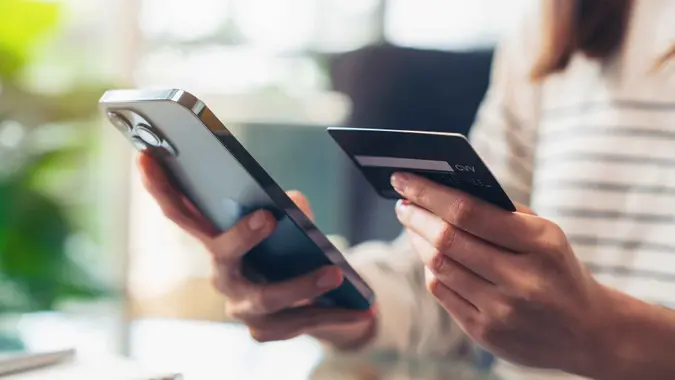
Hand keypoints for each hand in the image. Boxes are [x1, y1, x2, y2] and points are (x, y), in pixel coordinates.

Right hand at [136, 153, 375, 348]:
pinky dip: (334, 313)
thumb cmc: (291, 250)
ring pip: (267, 297)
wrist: (316, 297)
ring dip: (301, 284)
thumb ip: (290, 209)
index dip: (160, 187)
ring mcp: (241, 308)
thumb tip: (293, 203)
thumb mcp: (292, 223)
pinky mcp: (267, 331)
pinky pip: (300, 321)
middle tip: (268, 217)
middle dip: (241, 236)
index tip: (146, 155)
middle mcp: (222, 275)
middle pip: (221, 254)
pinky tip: (363, 307)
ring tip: (334, 273)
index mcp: (218, 241)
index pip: (182, 213)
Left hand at [391, 172, 613, 374]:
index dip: (429, 193)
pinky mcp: (486, 333)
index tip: (404, 178)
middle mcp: (521, 279)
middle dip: (416, 216)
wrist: (588, 332)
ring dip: (418, 241)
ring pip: (439, 267)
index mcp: (540, 243)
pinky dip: (431, 269)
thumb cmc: (557, 269)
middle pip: (447, 240)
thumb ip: (500, 212)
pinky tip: (429, 255)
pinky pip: (442, 293)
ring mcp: (502, 310)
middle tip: (402, 202)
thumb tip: (442, 190)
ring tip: (412, 224)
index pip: (468, 211)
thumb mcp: (545, 233)